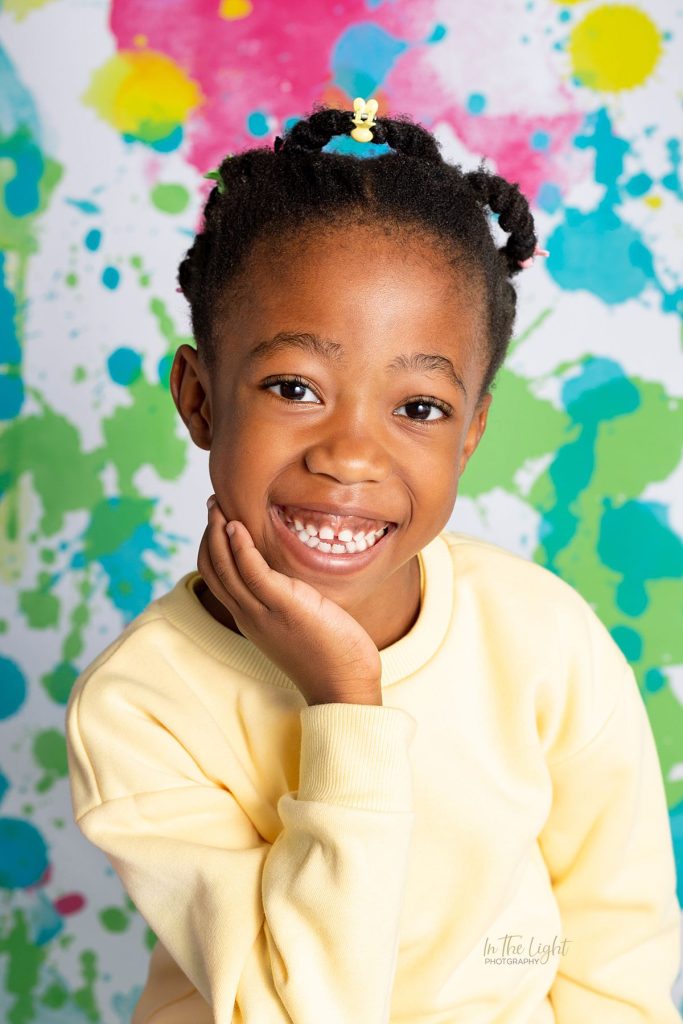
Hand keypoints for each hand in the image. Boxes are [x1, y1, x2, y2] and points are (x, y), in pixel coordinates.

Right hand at [197, 496, 382, 706]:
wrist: (345, 684)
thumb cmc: (330, 652)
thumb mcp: (299, 619)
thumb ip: (287, 596)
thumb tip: (290, 572)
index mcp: (249, 617)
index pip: (216, 577)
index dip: (211, 545)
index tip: (218, 518)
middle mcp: (248, 615)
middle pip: (212, 569)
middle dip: (208, 533)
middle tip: (213, 503)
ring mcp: (263, 613)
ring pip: (225, 568)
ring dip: (218, 532)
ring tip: (219, 505)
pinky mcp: (285, 607)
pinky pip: (253, 573)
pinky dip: (241, 548)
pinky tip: (239, 526)